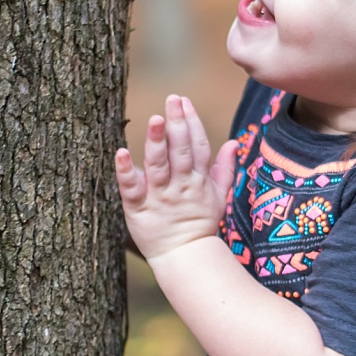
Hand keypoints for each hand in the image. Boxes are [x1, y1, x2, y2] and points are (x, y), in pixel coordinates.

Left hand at [115, 94, 236, 260]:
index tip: (185, 102)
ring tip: (155, 118)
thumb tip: (233, 142)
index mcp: (199, 180)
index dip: (193, 123)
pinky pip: (132, 188)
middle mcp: (180, 185)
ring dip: (157, 142)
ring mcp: (160, 197)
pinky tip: (121, 153)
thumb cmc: (199, 223)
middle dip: (178, 124)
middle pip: (181, 151)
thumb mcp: (218, 195)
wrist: (184, 256)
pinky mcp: (138, 209)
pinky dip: (126, 171)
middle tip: (173, 99)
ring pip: (159, 166)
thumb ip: (225, 167)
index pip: (199, 147)